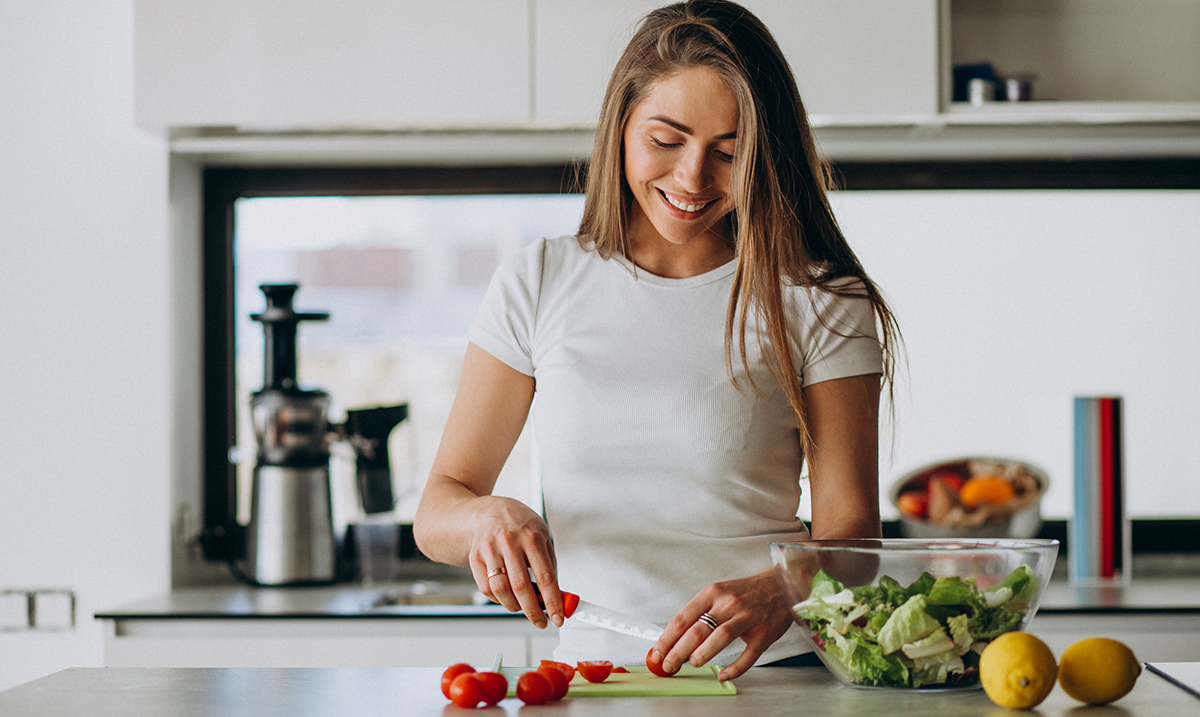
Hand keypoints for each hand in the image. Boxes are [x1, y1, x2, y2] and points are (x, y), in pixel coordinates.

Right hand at [466, 495, 565, 628]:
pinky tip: (506, 596)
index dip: (553, 601)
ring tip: (522, 608)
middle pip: (521, 587)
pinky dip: (498, 599)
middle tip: (541, 621)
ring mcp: (489, 549)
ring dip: (514, 606)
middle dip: (533, 611)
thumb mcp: (542, 536)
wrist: (489, 511)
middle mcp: (509, 542)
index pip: (545, 577)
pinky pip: (486, 587)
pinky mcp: (475, 557)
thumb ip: (549, 564)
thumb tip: (557, 595)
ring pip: (500, 590)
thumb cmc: (520, 525)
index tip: (558, 617)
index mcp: (531, 537)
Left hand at [650, 569, 792, 681]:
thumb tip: (675, 637)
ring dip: (703, 654)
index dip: (667, 638)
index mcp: (713, 593)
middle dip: (678, 651)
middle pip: (698, 630)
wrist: (781, 585)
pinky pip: (748, 654)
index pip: (682, 618)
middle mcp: (729, 604)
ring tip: (692, 664)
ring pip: (720, 637)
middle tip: (668, 665)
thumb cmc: (746, 592)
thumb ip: (700, 612)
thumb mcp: (720, 593)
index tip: (657, 652)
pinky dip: (735, 667)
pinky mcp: (763, 633)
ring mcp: (747, 618)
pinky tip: (723, 674)